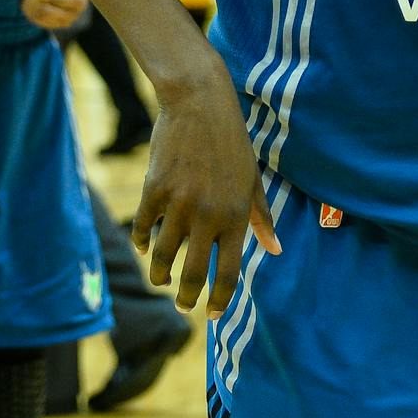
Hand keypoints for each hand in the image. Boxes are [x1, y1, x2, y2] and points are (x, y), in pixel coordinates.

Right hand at [130, 59, 279, 316]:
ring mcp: (179, 204)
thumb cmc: (232, 142)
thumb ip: (262, 218)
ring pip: (163, 257)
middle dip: (187, 297)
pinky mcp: (154, 190)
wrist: (199, 103)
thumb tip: (275, 249)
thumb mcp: (253, 179)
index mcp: (236, 216)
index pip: (228, 272)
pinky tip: (144, 248)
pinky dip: (142, 243)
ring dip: (160, 275)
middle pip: (193, 274)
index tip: (212, 314)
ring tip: (160, 280)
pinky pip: (143, 228)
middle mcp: (208, 215)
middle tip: (184, 305)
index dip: (219, 300)